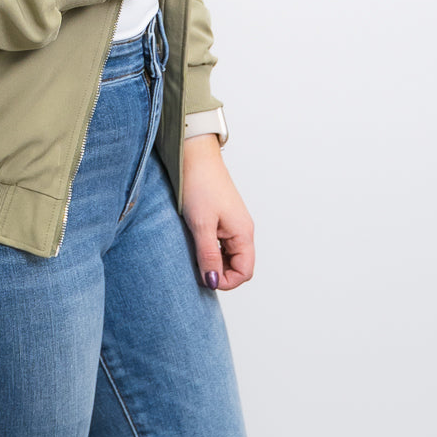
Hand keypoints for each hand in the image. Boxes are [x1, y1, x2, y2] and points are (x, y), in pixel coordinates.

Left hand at [182, 135, 254, 290]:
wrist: (193, 155)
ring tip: (193, 251)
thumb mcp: (201, 224)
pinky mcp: (221, 217)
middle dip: (218, 271)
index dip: (225, 281)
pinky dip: (208, 248)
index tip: (203, 277)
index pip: (244, 272)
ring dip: (212, 260)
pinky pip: (220, 242)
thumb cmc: (199, 184)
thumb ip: (208, 255)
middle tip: (195, 265)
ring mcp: (232, 223)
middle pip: (237, 265)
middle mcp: (241, 230)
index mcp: (243, 233)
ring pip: (227, 255)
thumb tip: (212, 282)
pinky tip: (194, 242)